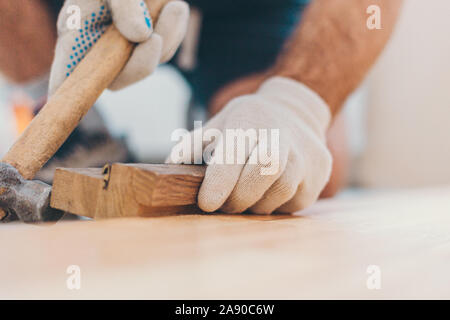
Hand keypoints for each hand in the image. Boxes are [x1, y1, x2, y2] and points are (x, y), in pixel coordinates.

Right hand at [48, 0, 188, 94]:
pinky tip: (172, 7)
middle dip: (140, 64)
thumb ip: (124, 6)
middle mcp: (100, 47)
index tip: (63, 97)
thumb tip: (141, 36)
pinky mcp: (150, 44)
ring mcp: (126, 49)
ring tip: (170, 6)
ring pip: (148, 64)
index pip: (67, 70)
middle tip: (155, 39)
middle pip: (117, 80)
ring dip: (165, 38)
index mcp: (77, 32)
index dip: (66, 87)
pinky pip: (167, 50)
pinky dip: (174, 30)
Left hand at [168, 77, 332, 213]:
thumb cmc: (248, 123)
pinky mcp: (320, 171)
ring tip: (246, 198)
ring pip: (282, 190)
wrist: (295, 111)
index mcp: (249, 119)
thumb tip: (168, 170)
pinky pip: (296, 200)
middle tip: (225, 205)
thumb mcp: (217, 125)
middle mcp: (282, 132)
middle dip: (240, 197)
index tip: (207, 203)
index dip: (220, 181)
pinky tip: (267, 194)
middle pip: (264, 171)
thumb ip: (191, 147)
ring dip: (257, 204)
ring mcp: (307, 152)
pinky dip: (277, 204)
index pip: (236, 151)